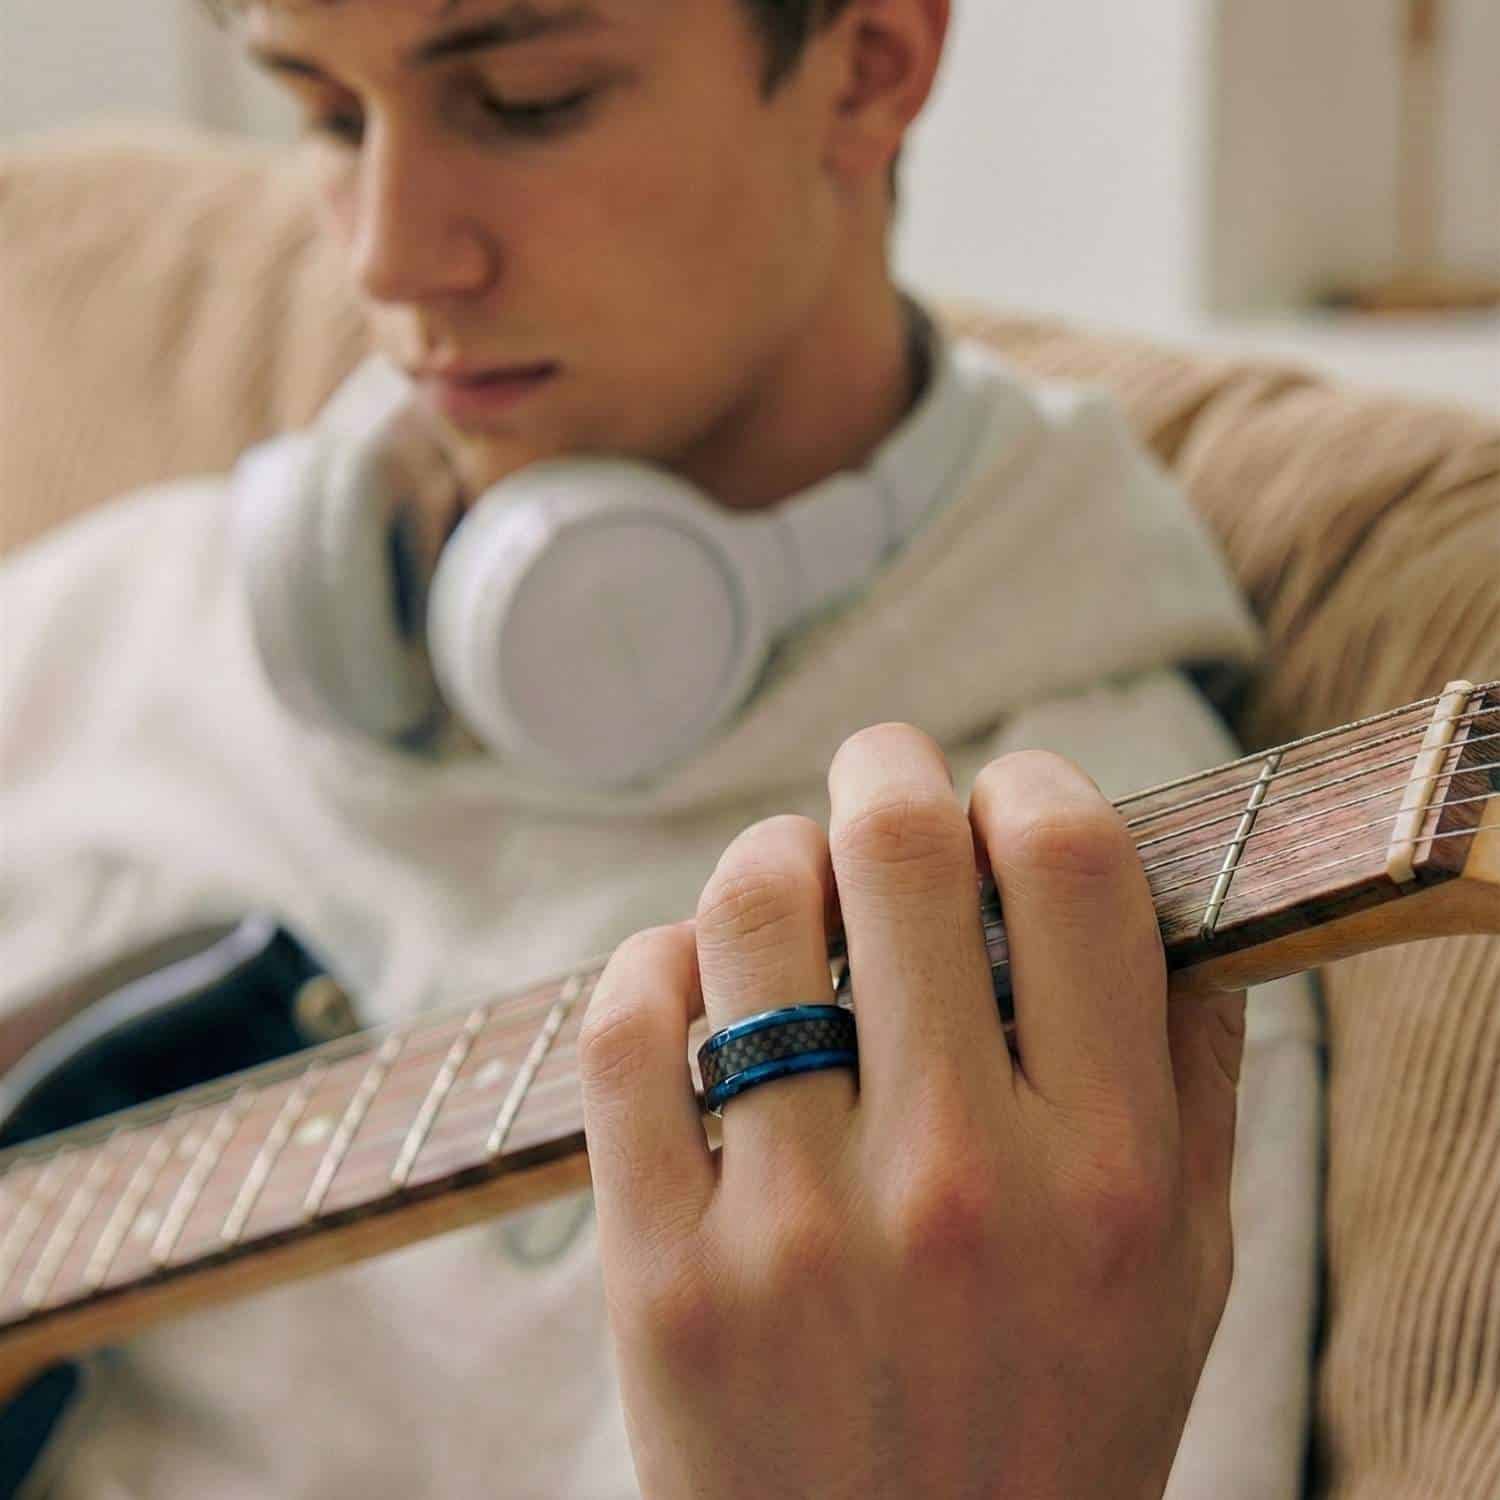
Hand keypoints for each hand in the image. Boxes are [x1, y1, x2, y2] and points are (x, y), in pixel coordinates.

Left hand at [578, 724, 1245, 1499]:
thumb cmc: (1056, 1430)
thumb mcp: (1185, 1275)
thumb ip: (1190, 1078)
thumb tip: (1162, 897)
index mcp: (1102, 1174)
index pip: (1068, 870)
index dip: (1032, 787)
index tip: (1007, 799)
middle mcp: (953, 1184)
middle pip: (892, 849)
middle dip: (886, 769)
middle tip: (883, 775)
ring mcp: (791, 1230)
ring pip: (745, 912)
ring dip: (770, 859)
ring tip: (791, 885)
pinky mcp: (658, 1273)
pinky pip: (626, 1029)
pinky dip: (656, 963)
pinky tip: (695, 980)